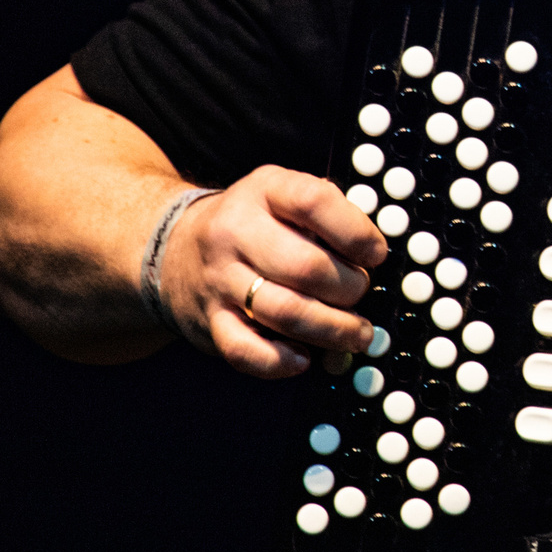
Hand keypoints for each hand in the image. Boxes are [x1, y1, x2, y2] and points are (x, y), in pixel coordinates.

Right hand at [159, 167, 386, 377]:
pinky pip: (246, 350)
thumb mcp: (285, 197)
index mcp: (266, 190)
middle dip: (350, 288)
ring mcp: (220, 279)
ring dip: (332, 330)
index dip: (355, 232)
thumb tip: (374, 260)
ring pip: (285, 312)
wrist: (176, 248)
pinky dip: (281, 361)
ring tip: (356, 333)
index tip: (375, 254)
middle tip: (361, 293)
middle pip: (306, 267)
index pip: (314, 202)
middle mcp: (236, 231)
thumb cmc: (254, 224)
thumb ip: (329, 216)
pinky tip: (304, 358)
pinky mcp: (210, 321)